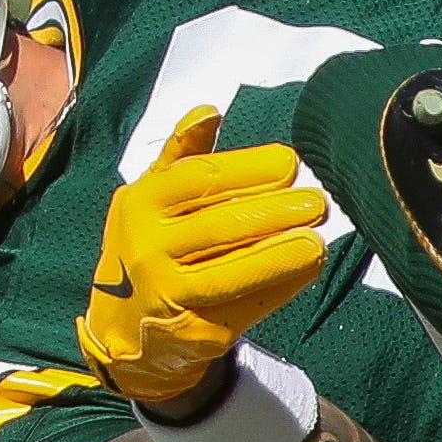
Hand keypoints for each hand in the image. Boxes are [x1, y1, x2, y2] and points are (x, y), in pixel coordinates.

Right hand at [77, 108, 331, 407]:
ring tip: (317, 238)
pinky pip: (245, 306)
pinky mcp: (193, 331)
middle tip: (317, 202)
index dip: (248, 170)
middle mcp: (147, 249)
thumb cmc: (150, 243)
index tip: (290, 163)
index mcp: (140, 204)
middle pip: (221, 226)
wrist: (123, 326)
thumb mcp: (151, 195)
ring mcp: (167, 294)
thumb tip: (208, 110)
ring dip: (281, 255)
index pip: (200, 180)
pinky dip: (280, 287)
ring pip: (232, 272)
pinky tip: (307, 267)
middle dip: (275, 212)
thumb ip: (182, 154)